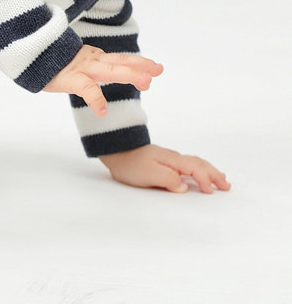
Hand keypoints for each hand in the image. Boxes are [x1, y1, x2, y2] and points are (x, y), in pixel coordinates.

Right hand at [43, 45, 162, 114]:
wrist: (28, 52)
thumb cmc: (49, 62)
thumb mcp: (73, 63)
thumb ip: (88, 67)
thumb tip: (101, 71)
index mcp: (93, 57)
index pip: (120, 58)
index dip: (138, 62)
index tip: (155, 66)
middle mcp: (91, 60)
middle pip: (119, 61)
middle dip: (140, 66)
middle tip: (159, 70)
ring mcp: (82, 68)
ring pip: (109, 70)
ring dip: (129, 74)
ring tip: (146, 82)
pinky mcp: (69, 78)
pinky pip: (86, 89)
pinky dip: (95, 99)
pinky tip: (103, 111)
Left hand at [99, 144, 230, 193]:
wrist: (117, 151)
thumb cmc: (131, 164)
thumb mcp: (148, 173)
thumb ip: (168, 179)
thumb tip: (185, 186)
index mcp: (172, 160)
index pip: (194, 168)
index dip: (205, 179)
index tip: (210, 192)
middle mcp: (174, 158)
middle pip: (199, 164)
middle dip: (214, 174)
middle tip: (226, 186)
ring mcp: (169, 160)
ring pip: (195, 164)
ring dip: (209, 171)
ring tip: (220, 179)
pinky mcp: (165, 163)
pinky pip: (188, 165)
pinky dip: (199, 170)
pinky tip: (199, 175)